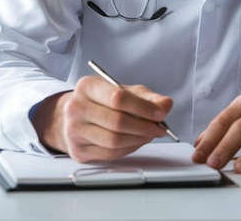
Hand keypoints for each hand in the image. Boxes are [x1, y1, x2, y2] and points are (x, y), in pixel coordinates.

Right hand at [32, 76, 172, 162]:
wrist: (76, 115)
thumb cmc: (102, 101)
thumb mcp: (124, 90)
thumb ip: (148, 97)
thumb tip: (166, 104)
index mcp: (87, 86)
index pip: (118, 98)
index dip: (143, 107)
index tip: (159, 113)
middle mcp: (76, 107)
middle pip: (117, 121)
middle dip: (144, 127)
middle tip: (159, 128)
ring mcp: (74, 131)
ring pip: (114, 140)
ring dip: (138, 140)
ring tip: (149, 134)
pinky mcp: (78, 151)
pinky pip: (109, 154)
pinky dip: (128, 149)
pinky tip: (135, 141)